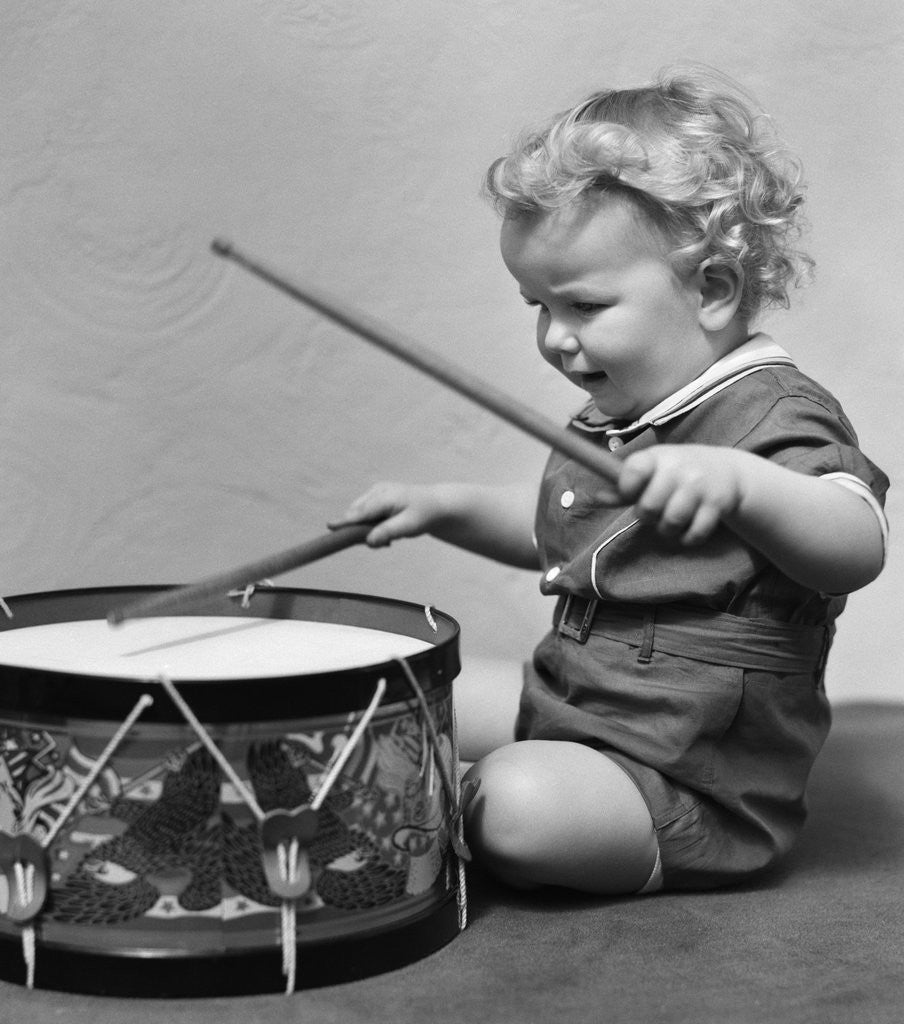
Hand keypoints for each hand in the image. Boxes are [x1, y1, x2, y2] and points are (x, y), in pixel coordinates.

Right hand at [329, 482, 451, 547]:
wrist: (436, 505)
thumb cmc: (424, 514)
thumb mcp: (409, 526)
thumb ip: (389, 532)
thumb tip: (369, 541)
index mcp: (385, 496)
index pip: (360, 512)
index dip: (345, 522)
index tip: (330, 528)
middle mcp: (377, 491)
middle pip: (356, 514)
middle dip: (361, 531)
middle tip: (386, 543)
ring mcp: (376, 493)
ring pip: (359, 514)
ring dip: (367, 529)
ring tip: (391, 537)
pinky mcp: (376, 497)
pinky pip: (365, 513)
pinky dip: (371, 524)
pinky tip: (388, 530)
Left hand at [617, 445, 745, 544]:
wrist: (729, 471)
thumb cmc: (679, 473)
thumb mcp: (653, 471)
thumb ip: (624, 487)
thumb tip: (597, 497)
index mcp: (658, 456)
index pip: (634, 470)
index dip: (626, 487)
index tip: (630, 493)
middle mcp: (680, 468)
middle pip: (649, 505)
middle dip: (647, 516)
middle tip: (655, 511)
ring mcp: (700, 486)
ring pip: (672, 521)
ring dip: (667, 529)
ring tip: (670, 521)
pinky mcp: (718, 504)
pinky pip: (694, 533)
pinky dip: (688, 538)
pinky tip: (688, 528)